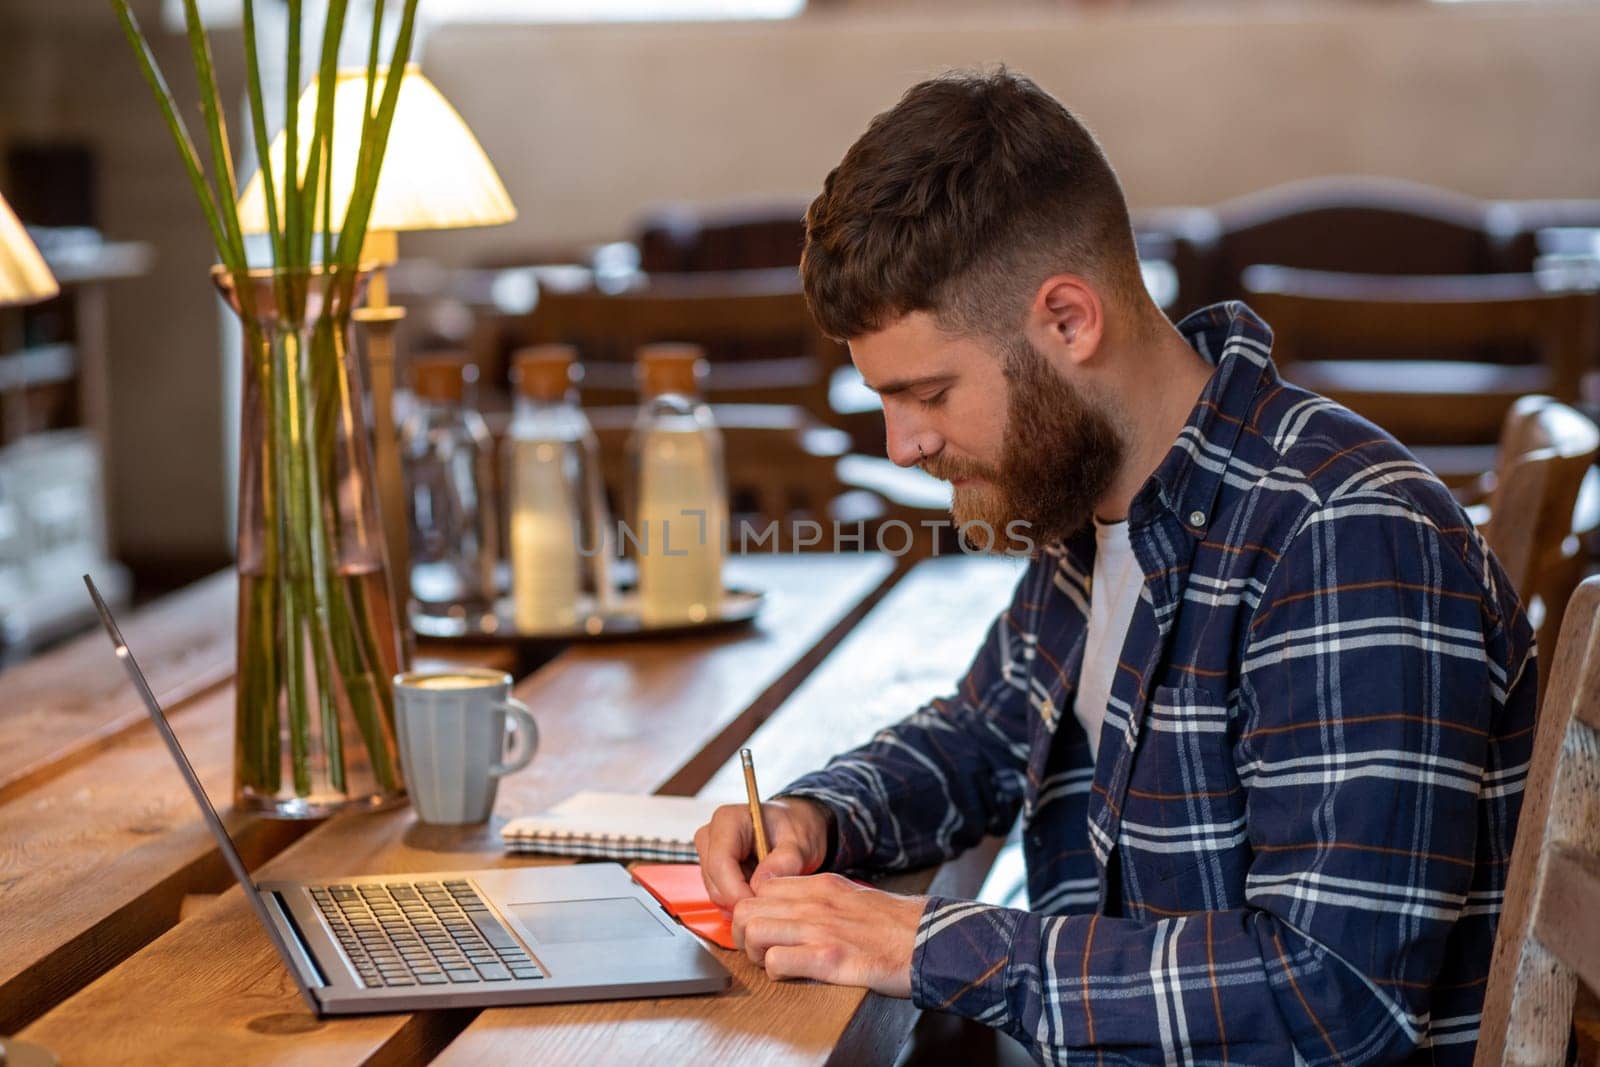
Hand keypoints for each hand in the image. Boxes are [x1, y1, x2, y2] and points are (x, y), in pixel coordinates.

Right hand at [695, 797, 830, 908]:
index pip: (720, 862)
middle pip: (714, 881)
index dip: (737, 890)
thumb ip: (786, 861)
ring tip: (767, 889)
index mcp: (728, 819)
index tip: (761, 903)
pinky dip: (739, 900)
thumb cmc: (794, 828)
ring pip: (715, 893)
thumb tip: (761, 883)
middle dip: (741, 899)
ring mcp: (708, 853)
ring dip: (741, 900)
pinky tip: (758, 890)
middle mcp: (711, 835)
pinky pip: (719, 897)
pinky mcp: (711, 870)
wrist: (794, 827)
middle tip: (771, 901)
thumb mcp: (800, 842)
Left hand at [732, 873, 923, 996]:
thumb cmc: (893, 925)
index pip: (759, 887)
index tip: (762, 926)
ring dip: (756, 954)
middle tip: (762, 950)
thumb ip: (818, 897)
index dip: (753, 909)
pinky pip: (776, 962)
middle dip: (744, 934)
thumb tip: (787, 907)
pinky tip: (793, 974)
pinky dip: (775, 972)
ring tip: (774, 963)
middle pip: (745, 908)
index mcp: (820, 885)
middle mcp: (815, 902)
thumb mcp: (851, 896)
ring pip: (752, 932)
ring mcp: (820, 929)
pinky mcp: (829, 959)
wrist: (930, 940)